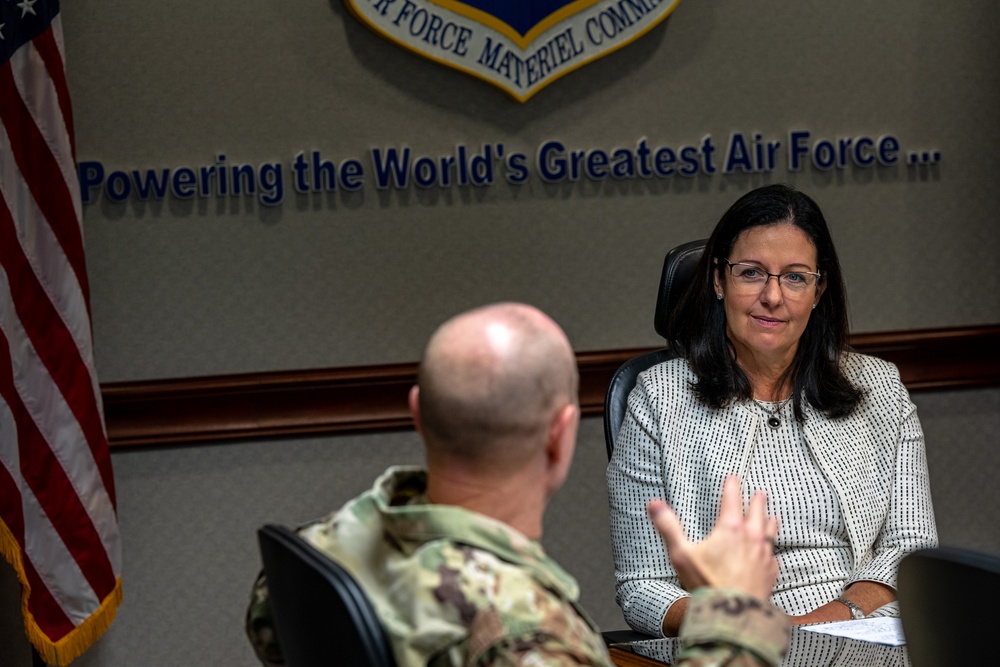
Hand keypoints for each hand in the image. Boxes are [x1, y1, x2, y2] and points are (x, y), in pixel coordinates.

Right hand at [647, 475, 779, 601]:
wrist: (733, 614)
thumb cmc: (707, 583)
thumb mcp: (681, 553)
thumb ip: (668, 526)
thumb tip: (655, 504)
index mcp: (730, 529)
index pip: (732, 499)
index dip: (732, 485)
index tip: (733, 477)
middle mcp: (751, 538)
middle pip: (757, 512)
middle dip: (757, 501)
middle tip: (760, 493)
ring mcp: (764, 556)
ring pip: (771, 532)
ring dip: (770, 522)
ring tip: (773, 516)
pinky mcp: (770, 573)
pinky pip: (774, 557)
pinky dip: (772, 551)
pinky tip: (771, 554)